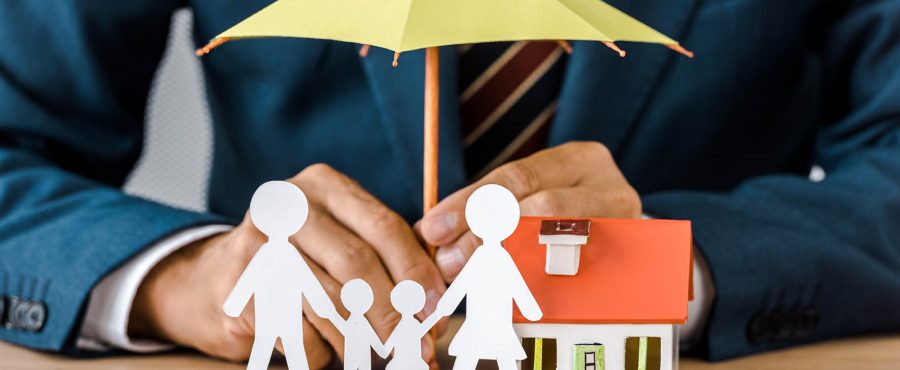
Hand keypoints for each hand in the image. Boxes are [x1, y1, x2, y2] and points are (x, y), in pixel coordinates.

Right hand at [129, 164, 446, 367]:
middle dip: (392, 311)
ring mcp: (259, 245)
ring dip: (362, 340)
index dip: (414, 271)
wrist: (219, 278)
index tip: (435, 307)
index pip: (383, 226)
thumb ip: (386, 256)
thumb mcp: (342, 237)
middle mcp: (287, 206)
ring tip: (377, 355)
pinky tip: (324, 349)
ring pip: (330, 303)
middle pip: (356, 264)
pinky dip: (323, 353)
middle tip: (415, 344)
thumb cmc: (302, 259)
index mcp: (324, 185)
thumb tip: (432, 302)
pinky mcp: (242, 289)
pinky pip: (301, 333)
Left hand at [417, 141, 640, 280]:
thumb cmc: (565, 215)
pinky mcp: (623, 260)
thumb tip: (431, 232)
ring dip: (505, 258)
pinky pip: (573, 271)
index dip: (470, 203)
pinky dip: (533, 279)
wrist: (629, 240)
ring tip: (468, 274)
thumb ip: (487, 208)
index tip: (433, 227)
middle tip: (448, 259)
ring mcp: (622, 225)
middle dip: (485, 233)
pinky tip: (502, 289)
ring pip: (559, 238)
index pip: (517, 177)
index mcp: (579, 159)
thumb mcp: (533, 197)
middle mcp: (607, 185)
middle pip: (539, 206)